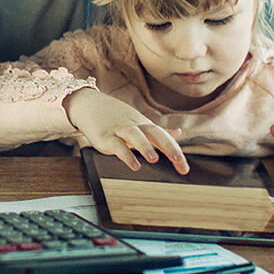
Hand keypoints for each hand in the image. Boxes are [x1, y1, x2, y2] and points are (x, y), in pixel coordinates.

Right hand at [64, 88, 187, 172]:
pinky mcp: (105, 136)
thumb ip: (159, 131)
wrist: (89, 104)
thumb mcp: (139, 122)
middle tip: (179, 162)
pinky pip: (116, 145)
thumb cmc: (116, 116)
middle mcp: (134, 126)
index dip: (176, 151)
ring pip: (134, 135)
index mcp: (144, 125)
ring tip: (154, 159)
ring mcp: (119, 130)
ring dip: (145, 146)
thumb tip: (179, 133)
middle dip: (168, 147)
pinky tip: (134, 165)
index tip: (184, 169)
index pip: (164, 136)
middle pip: (154, 133)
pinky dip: (126, 155)